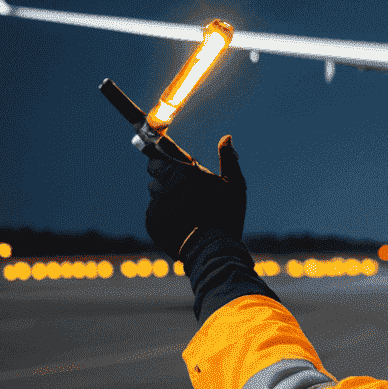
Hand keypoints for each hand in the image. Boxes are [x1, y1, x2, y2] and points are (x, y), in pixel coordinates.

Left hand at [145, 135, 246, 257]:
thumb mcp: (235, 185)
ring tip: (184, 204)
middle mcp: (166, 185)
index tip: (154, 143)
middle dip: (164, 172)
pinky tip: (181, 219)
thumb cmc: (226, 215)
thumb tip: (226, 138)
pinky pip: (154, 210)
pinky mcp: (152, 221)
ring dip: (165, 193)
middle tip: (180, 181)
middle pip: (154, 170)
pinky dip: (164, 212)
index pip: (159, 153)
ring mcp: (156, 204)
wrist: (211, 250)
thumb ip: (228, 159)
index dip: (158, 150)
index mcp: (184, 172)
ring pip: (154, 191)